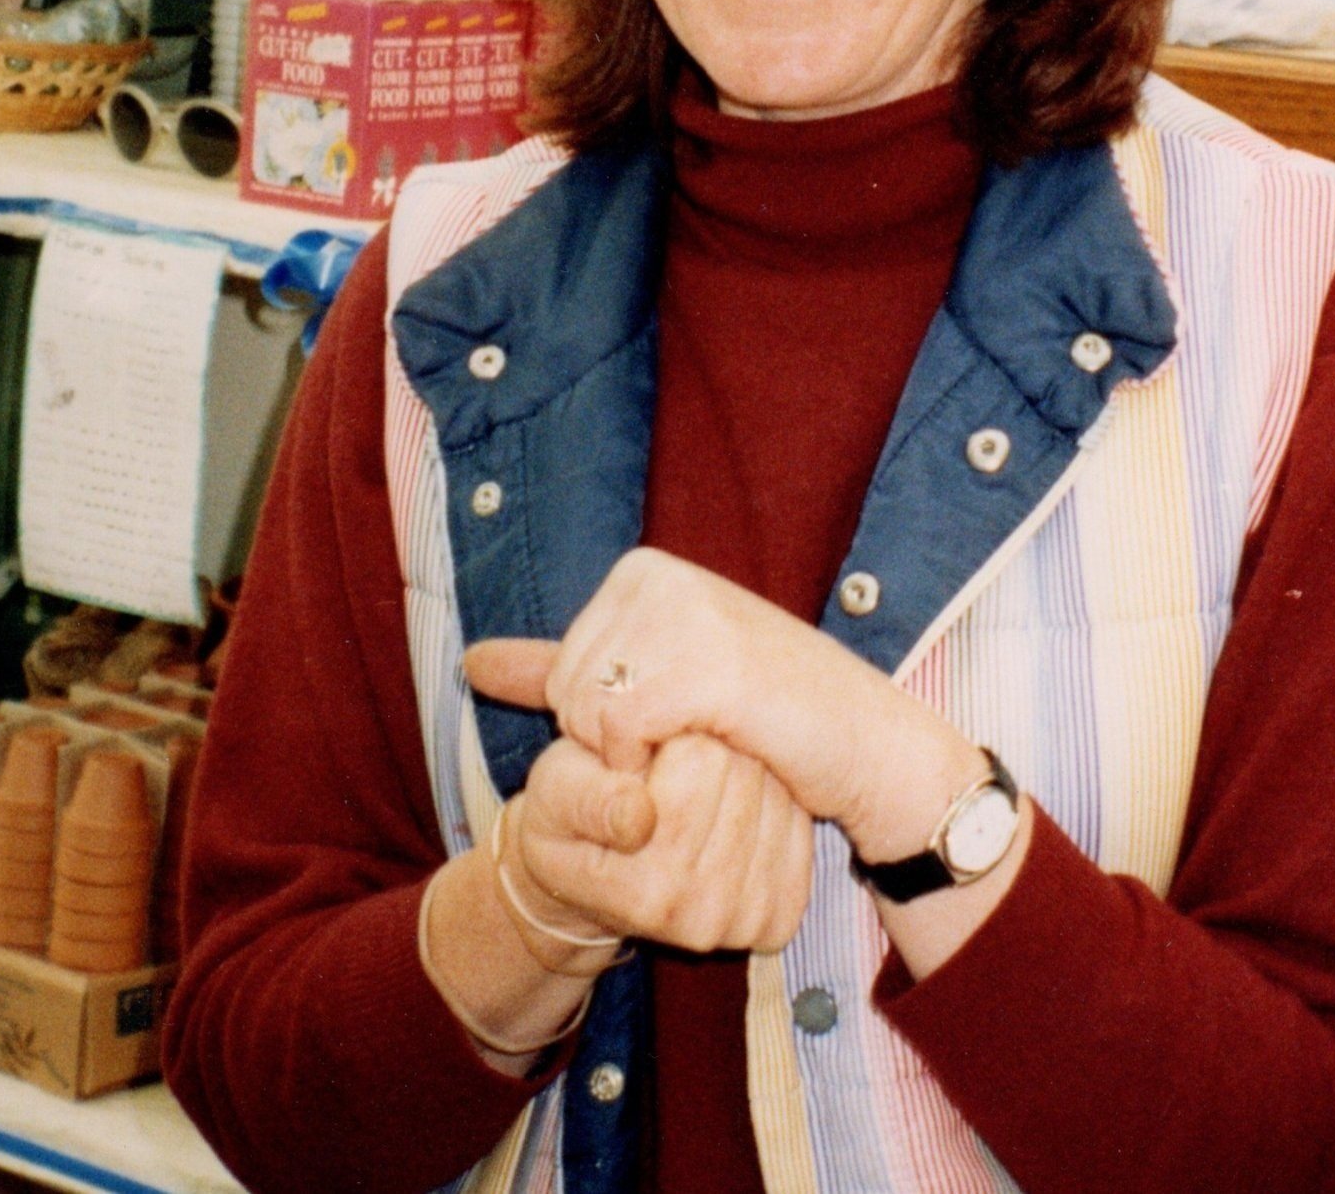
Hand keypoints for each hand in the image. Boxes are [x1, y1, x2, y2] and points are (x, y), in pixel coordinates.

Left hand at [464, 547, 984, 864]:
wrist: (863, 743)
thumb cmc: (765, 716)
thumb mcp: (650, 683)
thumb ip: (559, 669)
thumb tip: (470, 663)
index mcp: (642, 570)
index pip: (562, 673)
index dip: (608, 722)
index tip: (682, 713)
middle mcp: (659, 575)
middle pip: (568, 692)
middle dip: (620, 740)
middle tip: (698, 732)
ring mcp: (684, 612)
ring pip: (587, 714)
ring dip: (641, 756)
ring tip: (708, 738)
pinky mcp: (705, 660)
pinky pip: (620, 730)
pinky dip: (655, 764)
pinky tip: (713, 750)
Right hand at [510, 730, 813, 954]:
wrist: (592, 879)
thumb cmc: (569, 819)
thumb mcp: (555, 793)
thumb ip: (590, 800)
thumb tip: (637, 817)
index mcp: (647, 891)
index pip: (699, 764)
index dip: (672, 732)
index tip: (646, 747)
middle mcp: (700, 918)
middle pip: (744, 776)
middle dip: (712, 748)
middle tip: (673, 762)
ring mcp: (744, 923)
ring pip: (776, 799)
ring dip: (747, 776)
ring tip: (700, 785)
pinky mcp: (777, 918)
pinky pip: (796, 832)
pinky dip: (773, 808)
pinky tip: (735, 808)